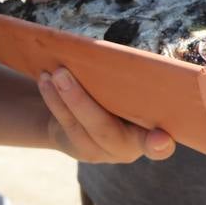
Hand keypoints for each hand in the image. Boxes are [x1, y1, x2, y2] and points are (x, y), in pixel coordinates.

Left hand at [39, 68, 173, 162]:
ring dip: (63, 97)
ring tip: (52, 72)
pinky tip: (45, 80)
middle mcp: (129, 149)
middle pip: (105, 130)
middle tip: (62, 73)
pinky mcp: (81, 150)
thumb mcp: (137, 94)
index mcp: (153, 135)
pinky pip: (66, 124)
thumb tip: (132, 51)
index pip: (159, 146)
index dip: (159, 145)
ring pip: (80, 126)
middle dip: (80, 102)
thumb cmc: (129, 98)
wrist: (98, 121)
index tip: (160, 139)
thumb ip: (138, 86)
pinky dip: (53, 100)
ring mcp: (103, 153)